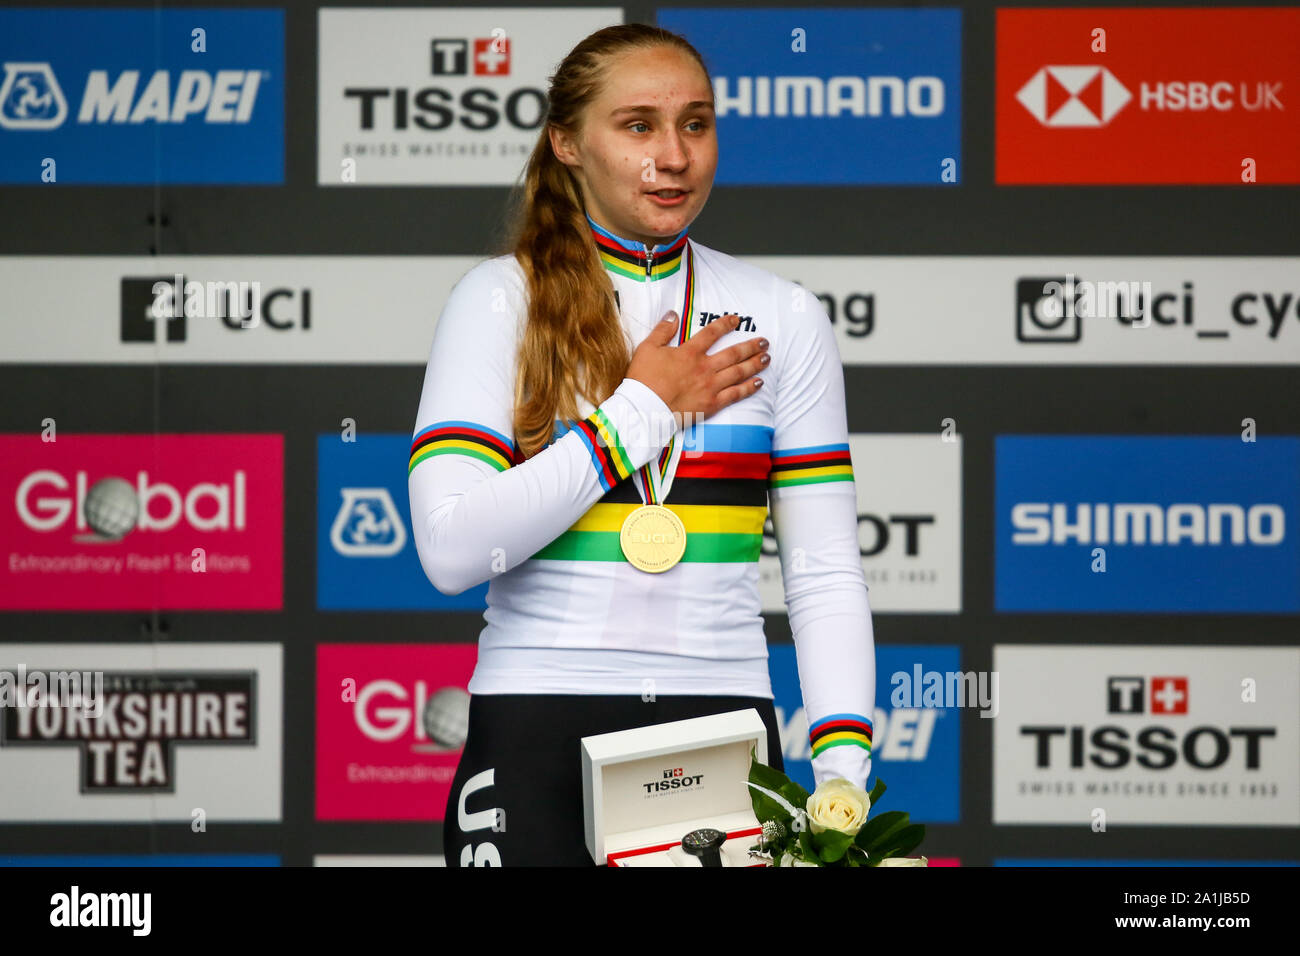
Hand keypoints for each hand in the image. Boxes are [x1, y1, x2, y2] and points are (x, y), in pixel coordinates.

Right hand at [625, 311, 768, 420]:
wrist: (644, 409)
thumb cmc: (643, 380)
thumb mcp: (647, 348)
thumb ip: (662, 330)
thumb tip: (673, 314)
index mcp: (689, 352)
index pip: (712, 333)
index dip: (726, 324)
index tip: (737, 319)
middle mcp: (704, 367)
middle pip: (733, 353)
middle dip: (751, 346)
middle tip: (764, 342)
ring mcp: (710, 386)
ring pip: (738, 372)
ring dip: (755, 364)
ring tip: (767, 358)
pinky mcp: (711, 404)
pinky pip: (735, 395)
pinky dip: (748, 388)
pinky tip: (758, 383)